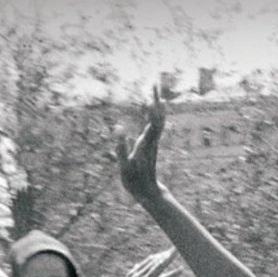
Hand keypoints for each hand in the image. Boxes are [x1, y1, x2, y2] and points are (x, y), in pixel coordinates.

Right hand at [105, 248, 181, 276]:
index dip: (157, 257)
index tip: (165, 253)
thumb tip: (136, 265)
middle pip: (154, 262)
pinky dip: (173, 273)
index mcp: (131, 275)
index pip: (147, 262)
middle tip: (175, 248)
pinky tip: (181, 269)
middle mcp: (137, 276)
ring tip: (178, 251)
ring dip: (169, 258)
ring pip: (158, 267)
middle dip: (165, 255)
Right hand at [116, 83, 167, 201]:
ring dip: (156, 105)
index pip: (153, 124)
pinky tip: (149, 107)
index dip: (153, 111)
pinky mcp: (149, 144)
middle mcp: (152, 141)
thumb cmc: (135, 182)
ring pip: (157, 120)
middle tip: (155, 83)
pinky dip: (153, 114)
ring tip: (154, 91)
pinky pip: (154, 125)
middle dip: (156, 100)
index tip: (151, 97)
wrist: (148, 192)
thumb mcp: (125, 168)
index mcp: (146, 145)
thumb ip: (122, 150)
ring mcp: (152, 142)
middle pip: (157, 117)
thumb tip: (119, 131)